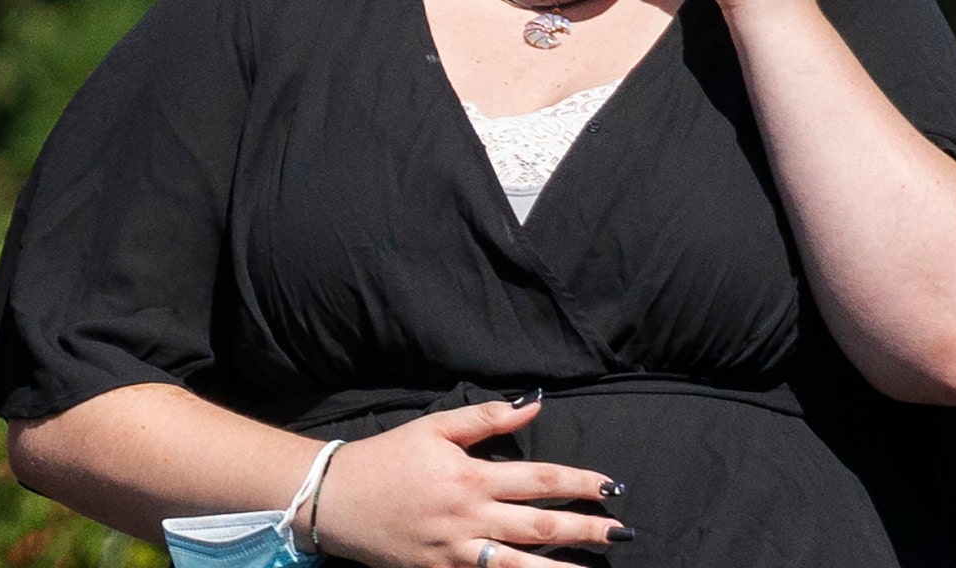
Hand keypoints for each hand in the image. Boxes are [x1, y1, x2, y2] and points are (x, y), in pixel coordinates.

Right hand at [307, 396, 629, 567]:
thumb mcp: (434, 428)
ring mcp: (454, 553)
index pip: (538, 481)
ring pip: (517, 566)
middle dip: (584, 530)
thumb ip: (486, 418)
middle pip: (538, 528)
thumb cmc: (387, 458)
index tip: (610, 487)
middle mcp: (468, 518)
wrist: (334, 499)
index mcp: (470, 477)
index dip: (578, 484)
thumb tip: (534, 403)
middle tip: (621, 532)